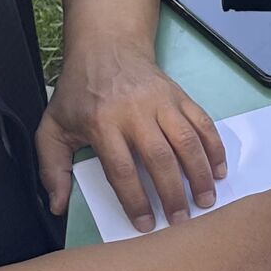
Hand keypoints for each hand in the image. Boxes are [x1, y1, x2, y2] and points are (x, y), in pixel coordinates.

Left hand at [37, 43, 227, 231]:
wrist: (106, 46)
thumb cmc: (80, 91)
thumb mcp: (53, 126)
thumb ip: (52, 168)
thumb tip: (57, 205)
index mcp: (102, 123)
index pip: (121, 169)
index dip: (135, 200)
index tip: (145, 224)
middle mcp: (134, 111)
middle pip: (159, 158)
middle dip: (173, 193)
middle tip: (181, 220)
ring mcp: (161, 102)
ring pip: (186, 141)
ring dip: (200, 173)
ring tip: (206, 200)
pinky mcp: (179, 96)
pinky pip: (202, 123)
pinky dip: (214, 147)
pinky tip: (219, 170)